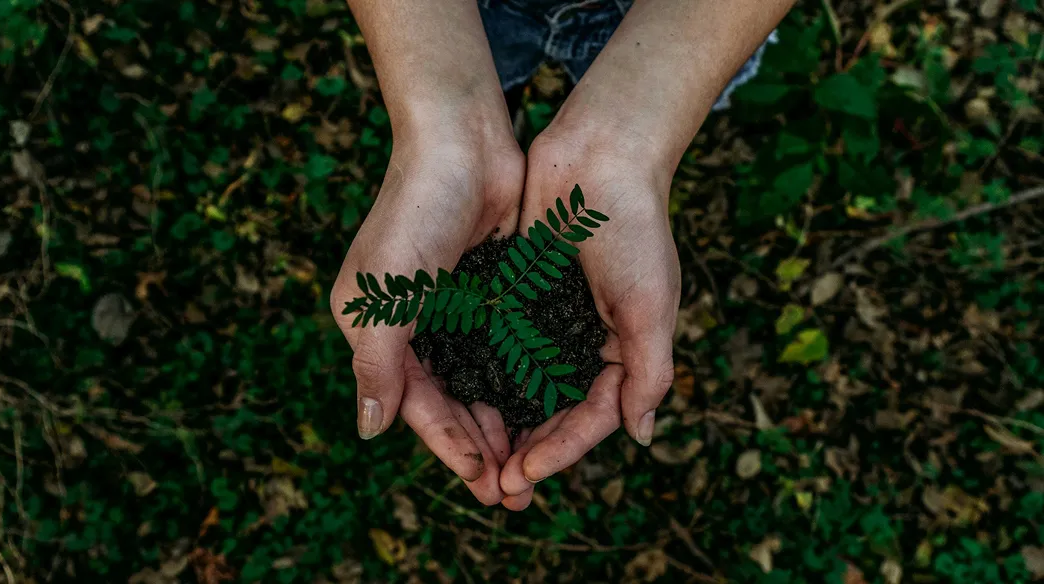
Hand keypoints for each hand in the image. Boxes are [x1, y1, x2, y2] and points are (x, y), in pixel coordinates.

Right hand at [330, 124, 523, 505]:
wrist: (462, 141)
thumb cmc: (415, 213)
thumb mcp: (384, 294)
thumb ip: (376, 364)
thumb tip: (369, 431)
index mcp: (377, 329)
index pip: (415, 404)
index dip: (448, 446)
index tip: (484, 482)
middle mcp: (413, 325)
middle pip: (449, 401)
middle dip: (480, 446)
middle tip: (515, 491)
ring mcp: (453, 309)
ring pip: (480, 382)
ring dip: (503, 422)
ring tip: (532, 463)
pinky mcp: (489, 291)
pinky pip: (505, 349)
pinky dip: (520, 381)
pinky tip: (544, 408)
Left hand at [497, 125, 679, 509]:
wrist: (599, 156)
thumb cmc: (634, 229)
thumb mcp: (651, 305)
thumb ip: (649, 372)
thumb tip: (642, 437)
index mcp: (622, 350)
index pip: (591, 417)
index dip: (561, 450)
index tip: (526, 473)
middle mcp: (583, 342)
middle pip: (553, 412)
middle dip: (527, 451)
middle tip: (496, 487)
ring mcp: (548, 320)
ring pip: (521, 386)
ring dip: (501, 424)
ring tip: (474, 459)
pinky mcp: (517, 294)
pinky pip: (497, 345)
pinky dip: (482, 375)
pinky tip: (458, 399)